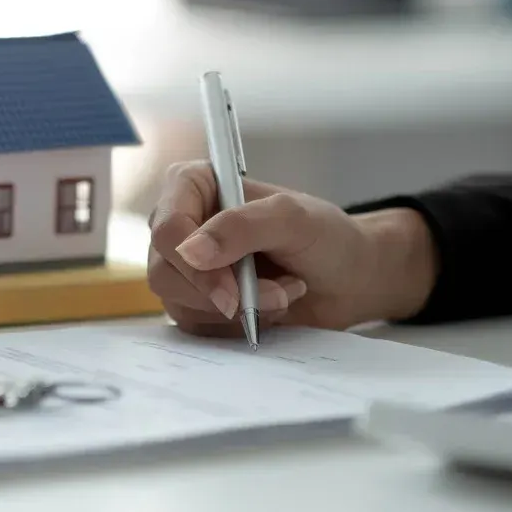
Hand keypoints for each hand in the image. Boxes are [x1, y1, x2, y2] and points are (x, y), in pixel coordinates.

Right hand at [147, 161, 436, 336]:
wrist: (347, 278)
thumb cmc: (325, 237)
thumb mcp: (293, 219)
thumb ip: (243, 227)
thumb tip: (190, 252)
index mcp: (194, 186)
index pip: (167, 227)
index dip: (193, 265)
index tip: (232, 293)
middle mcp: (181, 224)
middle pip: (165, 271)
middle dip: (224, 292)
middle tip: (276, 293)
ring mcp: (185, 266)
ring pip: (178, 302)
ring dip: (238, 308)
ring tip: (282, 292)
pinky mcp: (195, 301)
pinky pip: (196, 325)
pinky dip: (237, 325)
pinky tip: (268, 308)